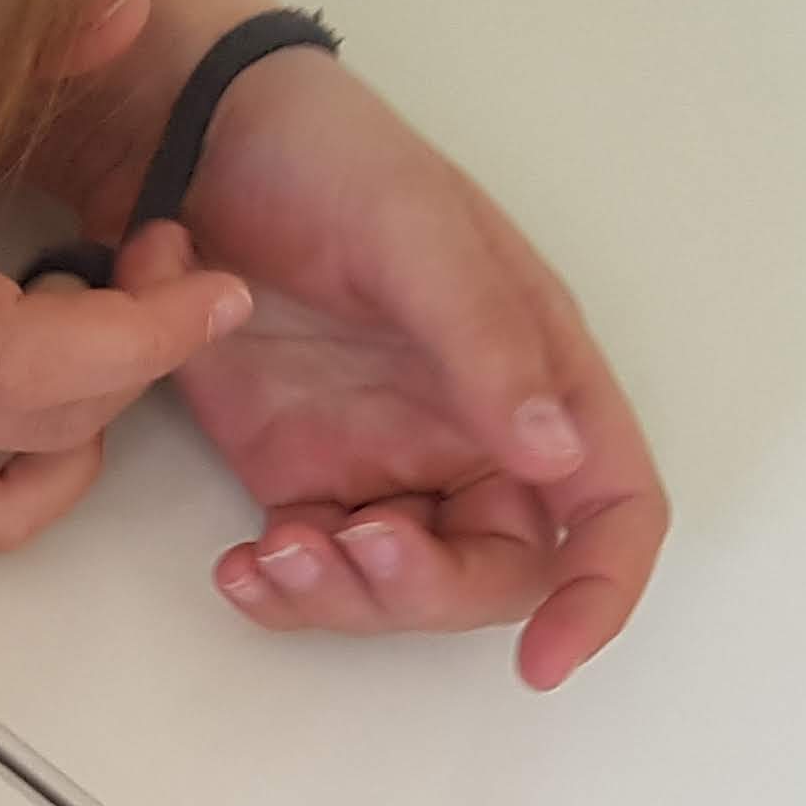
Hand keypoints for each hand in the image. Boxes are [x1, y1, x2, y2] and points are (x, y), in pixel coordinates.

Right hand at [0, 0, 254, 549]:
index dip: (147, 332)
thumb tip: (126, 10)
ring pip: (31, 466)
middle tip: (159, 258)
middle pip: (52, 415)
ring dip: (97, 392)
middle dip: (142, 341)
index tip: (212, 281)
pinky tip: (52, 395)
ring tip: (86, 309)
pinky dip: (46, 468)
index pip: (31, 360)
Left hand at [138, 49, 668, 688]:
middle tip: (348, 547)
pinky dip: (281, 592)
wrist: (195, 146)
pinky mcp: (304, 477)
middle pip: (494, 573)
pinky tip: (236, 568)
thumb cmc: (329, 162)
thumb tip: (556, 455)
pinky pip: (315, 571)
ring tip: (268, 556)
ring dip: (343, 601)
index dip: (598, 591)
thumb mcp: (415, 234)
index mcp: (540, 375)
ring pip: (398, 590)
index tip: (548, 659)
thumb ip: (486, 344)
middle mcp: (477, 434)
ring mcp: (387, 462)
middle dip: (425, 592)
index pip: (611, 506)